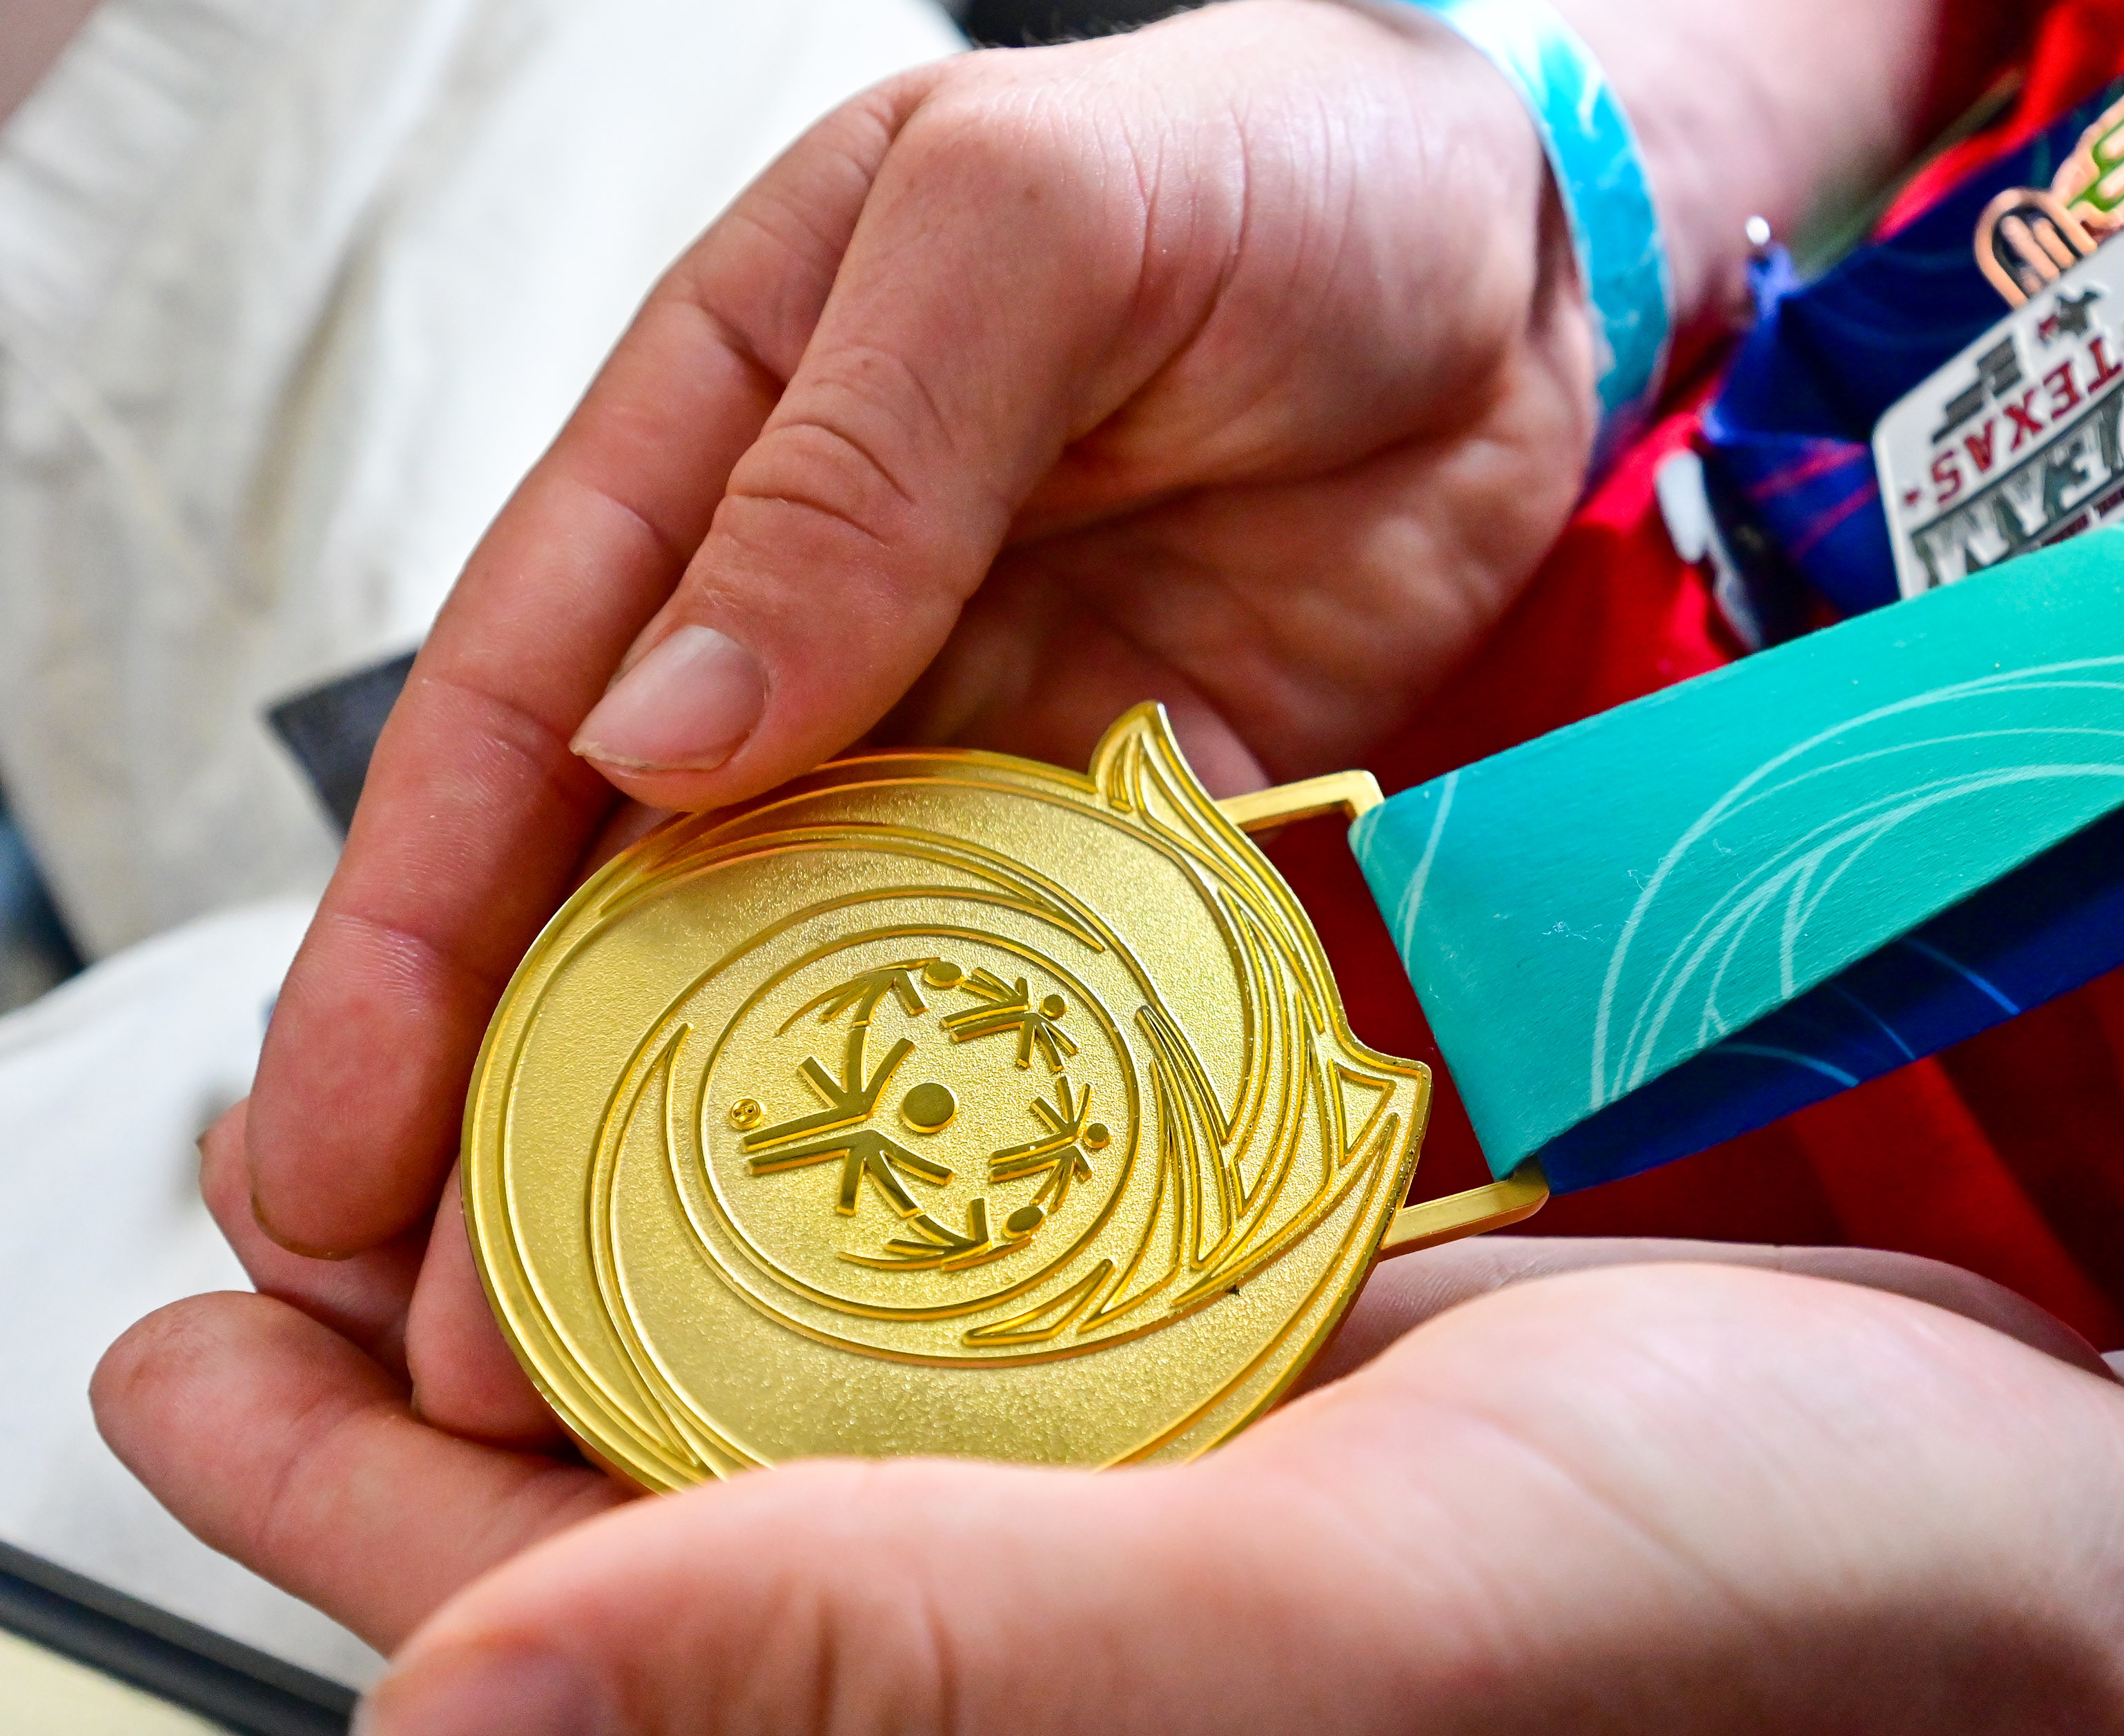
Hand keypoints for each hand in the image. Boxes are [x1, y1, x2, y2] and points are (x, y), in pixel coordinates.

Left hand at [102, 1105, 2123, 1733]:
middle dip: (457, 1351)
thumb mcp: (1310, 1624)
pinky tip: (807, 1052)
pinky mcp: (1252, 1362)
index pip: (600, 1643)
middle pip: (664, 1491)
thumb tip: (466, 1703)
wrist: (2001, 1515)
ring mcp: (1147, 1485)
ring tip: (500, 1080)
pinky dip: (886, 1160)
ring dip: (653, 1225)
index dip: (359, 1524)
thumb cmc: (1734, 1606)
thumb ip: (910, 1649)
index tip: (174, 1360)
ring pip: (812, 1364)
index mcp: (1015, 1711)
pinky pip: (1003, 1265)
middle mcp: (1046, 1615)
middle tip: (272, 1207)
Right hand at [243, 0, 1600, 1265]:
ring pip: (799, 964)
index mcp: (724, 437)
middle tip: (427, 1328)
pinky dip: (950, 1111)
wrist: (1518, 249)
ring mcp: (973, 724)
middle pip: (623, 881)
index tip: (328, 1140)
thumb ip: (849, 468)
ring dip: (709, 1152)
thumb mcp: (1024, 231)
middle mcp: (820, 610)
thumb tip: (661, 740)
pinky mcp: (1128, 808)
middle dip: (514, 1103)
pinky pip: (1018, 981)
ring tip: (614, 1350)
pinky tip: (883, 1254)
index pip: (523, 699)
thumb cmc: (1264, 159)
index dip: (409, 932)